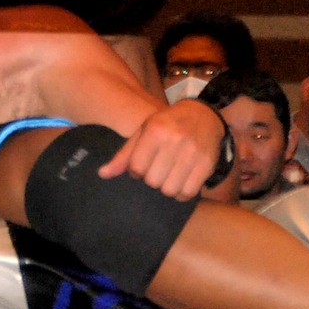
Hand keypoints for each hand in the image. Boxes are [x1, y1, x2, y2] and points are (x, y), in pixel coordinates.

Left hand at [97, 98, 224, 200]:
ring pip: (170, 190)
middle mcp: (174, 140)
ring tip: (168, 176)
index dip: (136, 171)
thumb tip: (102, 174)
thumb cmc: (167, 125)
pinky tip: (181, 182)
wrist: (204, 115)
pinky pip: (188, 193)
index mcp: (155, 130)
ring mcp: (192, 153)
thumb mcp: (143, 132)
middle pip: (153, 181)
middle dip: (152, 180)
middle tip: (157, 170)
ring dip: (166, 188)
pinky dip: (182, 193)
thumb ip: (124, 155)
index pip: (136, 167)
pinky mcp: (207, 164)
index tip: (142, 166)